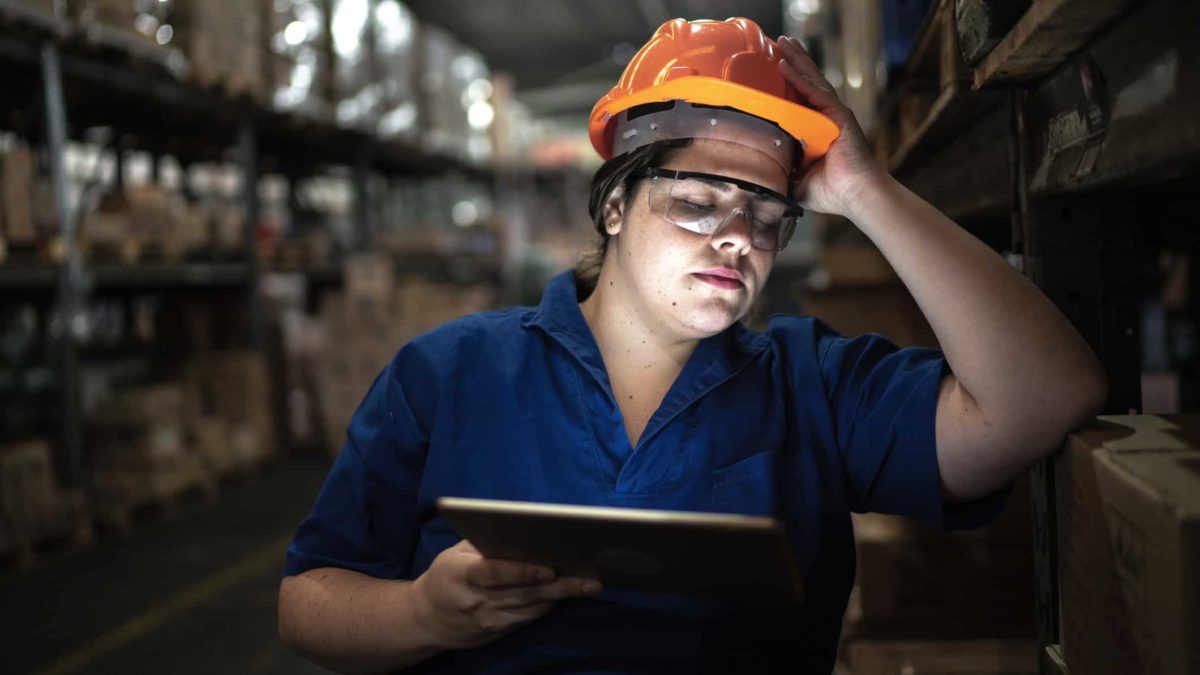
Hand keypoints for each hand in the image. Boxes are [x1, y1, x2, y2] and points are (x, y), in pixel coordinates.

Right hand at [410, 539, 601, 649]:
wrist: (426, 619)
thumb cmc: (446, 576)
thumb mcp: (456, 554)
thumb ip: (484, 544)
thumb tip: (520, 530)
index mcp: (462, 574)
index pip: (495, 573)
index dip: (523, 571)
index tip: (549, 567)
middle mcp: (476, 601)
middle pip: (523, 593)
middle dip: (559, 586)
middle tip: (590, 578)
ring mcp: (488, 621)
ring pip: (531, 609)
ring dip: (561, 597)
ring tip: (589, 585)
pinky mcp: (498, 633)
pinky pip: (529, 619)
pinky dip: (549, 605)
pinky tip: (568, 594)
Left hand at [776, 35, 889, 216]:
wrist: (856, 195)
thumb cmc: (832, 192)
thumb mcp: (796, 182)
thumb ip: (779, 175)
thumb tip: (755, 179)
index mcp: (815, 129)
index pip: (798, 99)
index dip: (787, 82)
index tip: (771, 67)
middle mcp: (824, 117)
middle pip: (805, 82)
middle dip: (792, 60)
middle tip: (777, 42)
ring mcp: (832, 113)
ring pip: (810, 80)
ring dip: (795, 59)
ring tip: (782, 42)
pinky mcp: (838, 115)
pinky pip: (815, 92)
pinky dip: (799, 78)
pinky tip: (785, 64)